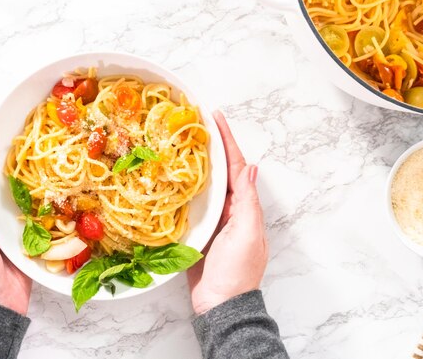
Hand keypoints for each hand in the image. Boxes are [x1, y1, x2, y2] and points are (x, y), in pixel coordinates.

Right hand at [187, 111, 267, 314]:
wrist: (220, 306)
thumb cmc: (236, 271)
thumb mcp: (246, 233)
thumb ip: (247, 201)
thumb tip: (251, 166)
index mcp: (245, 206)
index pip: (236, 165)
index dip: (227, 140)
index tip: (215, 116)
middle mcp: (231, 209)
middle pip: (220, 170)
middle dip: (211, 145)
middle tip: (194, 122)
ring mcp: (214, 220)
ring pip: (205, 184)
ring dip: (195, 163)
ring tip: (181, 141)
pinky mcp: (198, 231)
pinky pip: (191, 203)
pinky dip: (183, 187)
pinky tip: (170, 177)